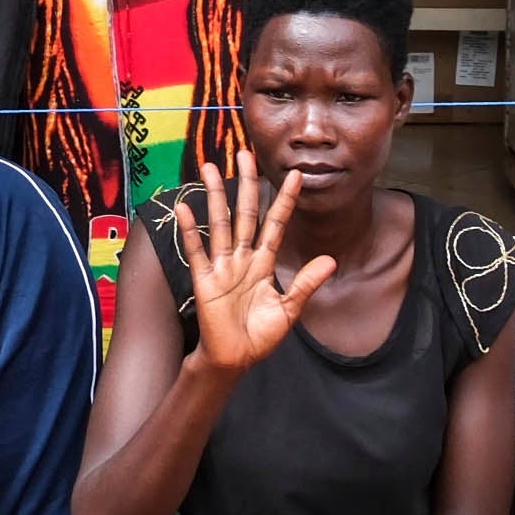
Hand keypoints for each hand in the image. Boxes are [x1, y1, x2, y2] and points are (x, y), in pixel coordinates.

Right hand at [158, 151, 331, 377]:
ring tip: (209, 167)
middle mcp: (243, 258)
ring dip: (214, 195)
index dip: (286, 201)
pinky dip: (190, 230)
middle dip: (246, 184)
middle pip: (245, 213)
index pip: (276, 224)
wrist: (234, 359)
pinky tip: (184, 208)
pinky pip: (197, 250)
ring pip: (220, 223)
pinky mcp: (205, 280)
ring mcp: (222, 266)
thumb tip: (330, 259)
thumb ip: (306, 283)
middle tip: (246, 155)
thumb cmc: (259, 336)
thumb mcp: (289, 310)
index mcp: (264, 263)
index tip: (297, 175)